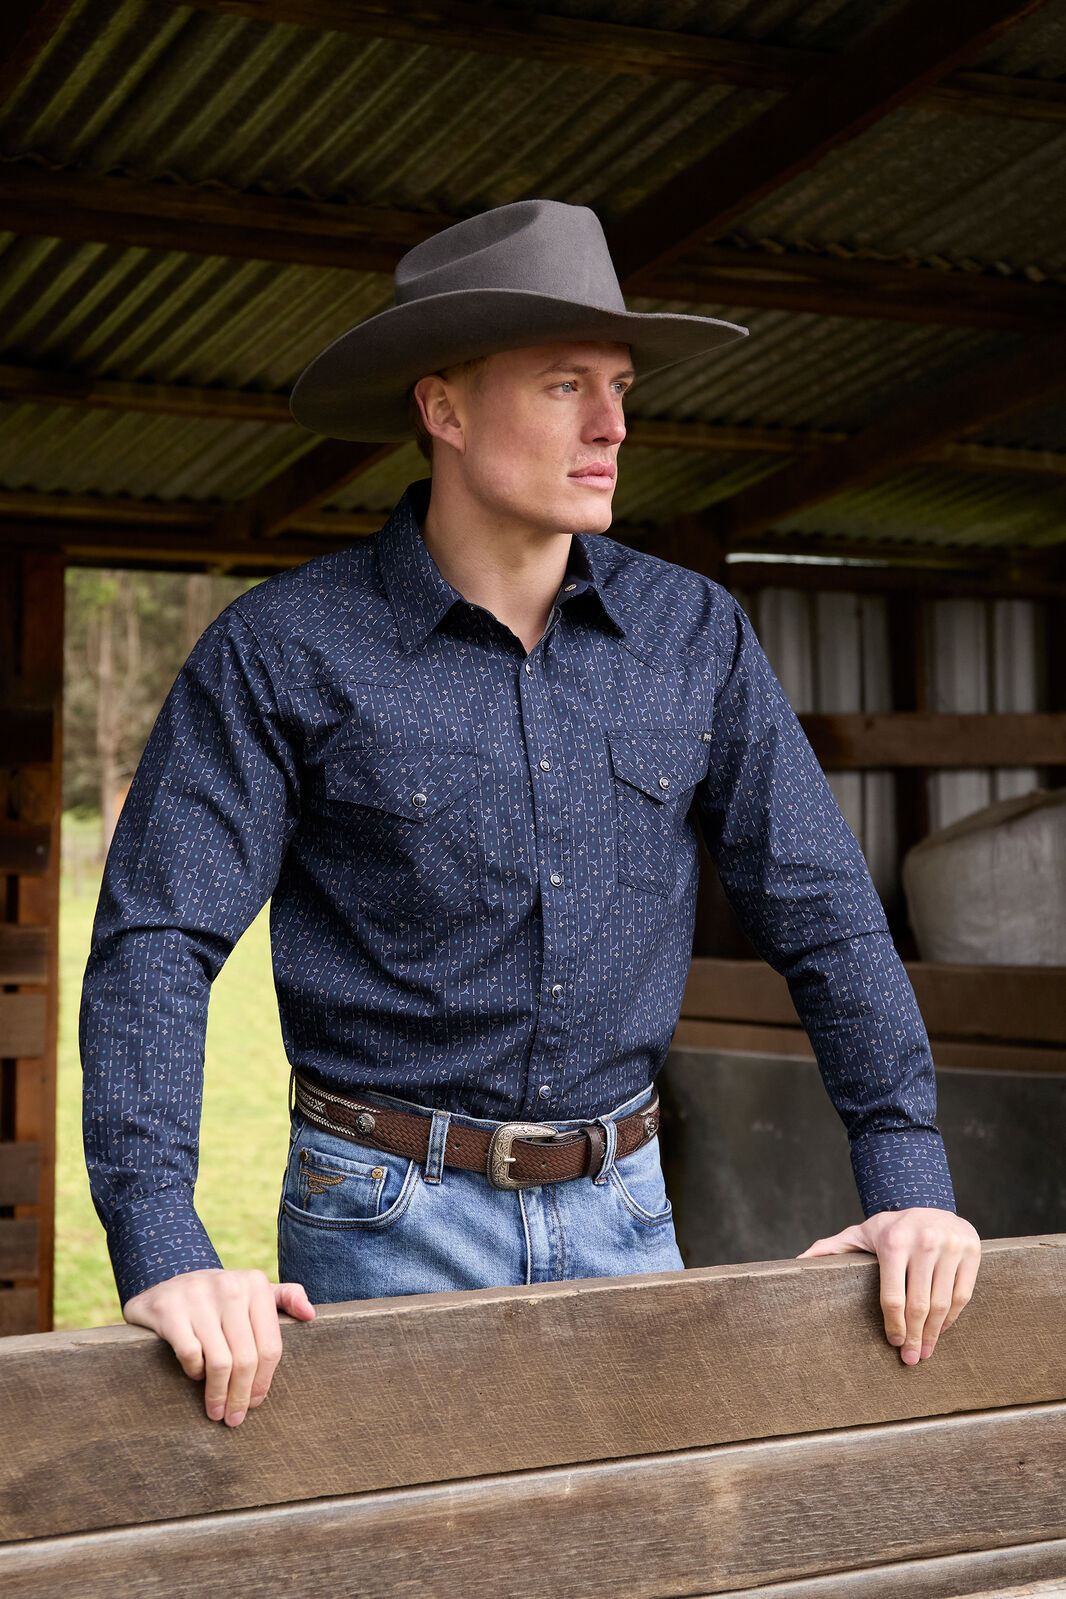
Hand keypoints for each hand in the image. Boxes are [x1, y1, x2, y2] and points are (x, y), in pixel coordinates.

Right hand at [123, 1267, 315, 1424]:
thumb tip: (311, 1315)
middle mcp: (230, 1287)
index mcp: (255, 1285)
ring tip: (216, 1412)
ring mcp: (198, 1297)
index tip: (256, 1402)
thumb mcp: (252, 1291)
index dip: (264, 1381)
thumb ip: (285, 1298)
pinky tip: (196, 1376)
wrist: (166, 1285)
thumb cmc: (219, 1299)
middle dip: (241, 1396)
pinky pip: (191, 1354)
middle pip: (246, 1359)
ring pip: (220, 1361)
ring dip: (218, 1394)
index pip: (270, 1346)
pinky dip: (195, 1372)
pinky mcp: (170, 1310)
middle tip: (234, 1418)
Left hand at [798, 1208, 980, 1364]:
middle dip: (914, 1337)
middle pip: (919, 1304)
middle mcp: (924, 1241)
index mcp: (894, 1241)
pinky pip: (963, 1293)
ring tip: (925, 1351)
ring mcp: (951, 1245)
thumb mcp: (859, 1233)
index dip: (893, 1325)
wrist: (927, 1202)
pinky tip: (942, 1329)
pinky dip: (952, 1317)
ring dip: (934, 1333)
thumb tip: (796, 1262)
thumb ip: (830, 1248)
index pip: (893, 1296)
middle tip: (910, 1359)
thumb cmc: (890, 1228)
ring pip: (943, 1303)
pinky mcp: (972, 1250)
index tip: (892, 1343)